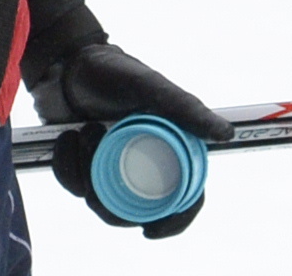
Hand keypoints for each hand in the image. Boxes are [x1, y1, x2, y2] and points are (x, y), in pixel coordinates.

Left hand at [32, 42, 230, 238]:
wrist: (66, 62)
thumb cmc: (113, 70)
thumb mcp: (151, 88)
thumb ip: (187, 109)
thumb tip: (226, 134)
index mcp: (169, 147)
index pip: (183, 197)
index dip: (174, 220)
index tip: (151, 230)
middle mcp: (143, 161)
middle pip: (136, 208)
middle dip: (113, 196)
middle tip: (99, 158)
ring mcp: (111, 166)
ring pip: (102, 200)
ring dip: (88, 171)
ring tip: (87, 131)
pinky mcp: (83, 166)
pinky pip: (74, 186)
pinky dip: (68, 166)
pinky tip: (69, 137)